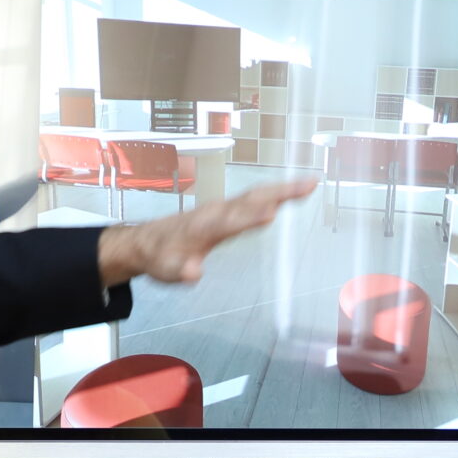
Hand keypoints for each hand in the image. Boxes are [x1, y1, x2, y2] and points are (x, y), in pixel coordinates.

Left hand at [97, 178, 316, 286]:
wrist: (148, 241)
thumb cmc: (161, 256)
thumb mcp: (166, 270)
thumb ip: (180, 271)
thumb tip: (193, 272)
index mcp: (204, 227)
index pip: (231, 221)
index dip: (250, 217)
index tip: (272, 212)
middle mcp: (216, 212)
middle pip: (252, 199)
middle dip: (280, 193)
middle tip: (308, 186)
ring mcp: (222, 208)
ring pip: (256, 194)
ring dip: (282, 189)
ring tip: (310, 184)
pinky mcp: (227, 209)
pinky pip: (254, 197)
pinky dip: (275, 192)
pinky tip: (290, 192)